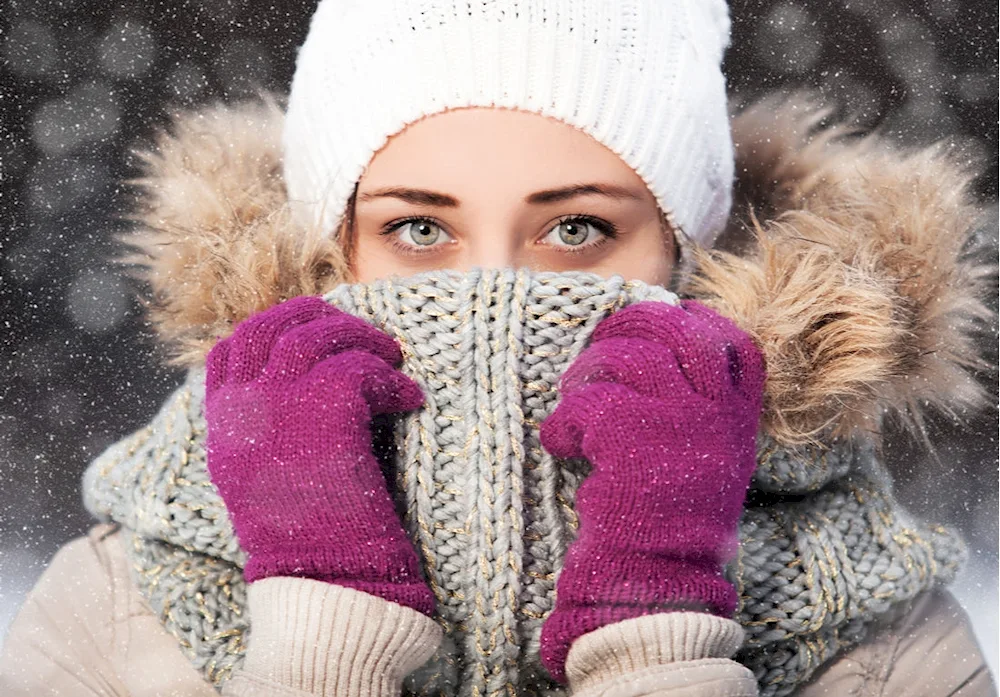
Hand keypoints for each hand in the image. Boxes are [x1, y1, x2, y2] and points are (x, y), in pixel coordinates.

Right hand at [204, 295, 434, 615]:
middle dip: (320, 317)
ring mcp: (277, 410)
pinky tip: (411, 400)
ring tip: (393, 360)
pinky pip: (360, 369)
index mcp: (222, 428)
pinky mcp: (324, 417)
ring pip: (316, 337)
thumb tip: (306, 380)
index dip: (277, 328)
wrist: (325, 587)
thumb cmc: (310, 538)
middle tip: (361, 334)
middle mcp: (241, 412)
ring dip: (362, 340)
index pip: (232, 348)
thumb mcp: (267, 477)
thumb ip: (269, 428)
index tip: (318, 332)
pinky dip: (392, 379)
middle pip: (271, 327)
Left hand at [537, 300, 764, 682]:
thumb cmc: (668, 522)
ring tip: (573, 400)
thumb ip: (695, 414)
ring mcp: (677, 422)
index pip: (735, 347)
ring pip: (627, 357)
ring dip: (588, 371)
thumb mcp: (705, 463)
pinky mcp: (630, 438)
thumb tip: (656, 359)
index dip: (699, 323)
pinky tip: (559, 444)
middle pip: (677, 331)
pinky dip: (562, 422)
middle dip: (632, 326)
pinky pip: (586, 403)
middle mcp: (715, 415)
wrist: (656, 580)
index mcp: (737, 421)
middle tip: (602, 343)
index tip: (668, 320)